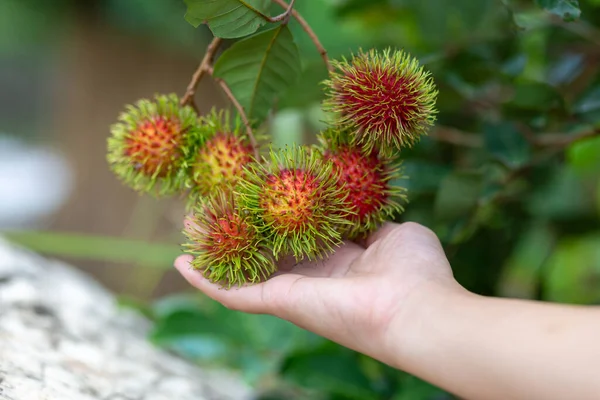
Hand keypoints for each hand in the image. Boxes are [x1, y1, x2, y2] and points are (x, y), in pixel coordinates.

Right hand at [174, 222, 462, 366]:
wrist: (417, 307)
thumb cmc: (416, 272)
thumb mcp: (394, 232)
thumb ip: (370, 221)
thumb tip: (359, 205)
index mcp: (339, 261)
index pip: (299, 238)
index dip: (278, 218)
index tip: (259, 196)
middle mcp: (311, 277)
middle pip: (264, 253)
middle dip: (240, 231)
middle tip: (216, 208)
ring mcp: (292, 291)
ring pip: (242, 270)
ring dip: (215, 249)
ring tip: (189, 226)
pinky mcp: (279, 302)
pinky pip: (234, 294)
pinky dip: (206, 281)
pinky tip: (182, 263)